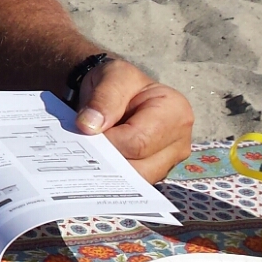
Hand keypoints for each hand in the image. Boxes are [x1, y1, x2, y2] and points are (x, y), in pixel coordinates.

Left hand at [75, 59, 194, 182]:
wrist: (114, 93)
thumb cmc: (118, 82)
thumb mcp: (112, 76)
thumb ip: (103, 98)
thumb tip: (89, 126)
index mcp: (175, 113)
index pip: (138, 142)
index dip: (109, 143)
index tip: (86, 134)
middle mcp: (178, 142)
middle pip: (140, 169)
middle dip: (109, 162)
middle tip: (83, 151)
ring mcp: (167, 161)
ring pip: (136, 182)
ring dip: (109, 174)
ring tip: (89, 158)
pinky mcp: (153, 172)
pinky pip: (131, 185)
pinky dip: (111, 179)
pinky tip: (95, 167)